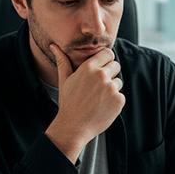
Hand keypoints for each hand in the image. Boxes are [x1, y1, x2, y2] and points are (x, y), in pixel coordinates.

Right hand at [44, 44, 124, 162]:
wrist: (74, 127)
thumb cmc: (68, 103)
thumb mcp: (64, 80)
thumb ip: (63, 61)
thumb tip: (54, 46)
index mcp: (89, 68)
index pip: (108, 53)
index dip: (105, 60)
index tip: (101, 68)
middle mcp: (102, 76)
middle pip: (116, 65)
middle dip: (110, 73)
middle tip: (98, 86)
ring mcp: (111, 88)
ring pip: (118, 81)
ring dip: (111, 88)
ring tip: (97, 98)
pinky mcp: (118, 100)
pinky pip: (120, 95)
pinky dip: (114, 101)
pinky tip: (101, 106)